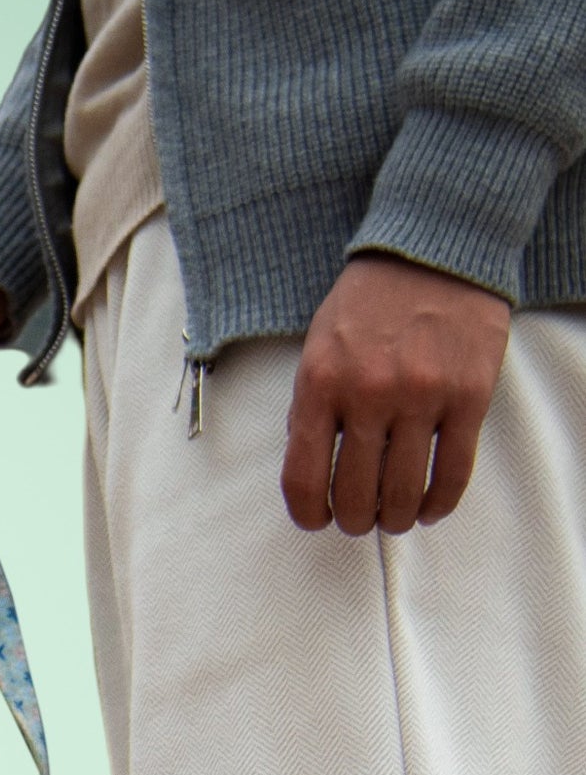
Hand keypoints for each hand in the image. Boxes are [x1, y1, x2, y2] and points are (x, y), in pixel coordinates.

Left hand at [282, 254, 510, 535]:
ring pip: (403, 491)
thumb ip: (309, 410)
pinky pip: (453, 471)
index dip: (308, 514)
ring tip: (393, 518)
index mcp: (321, 385)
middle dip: (353, 520)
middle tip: (358, 519)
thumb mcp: (316, 351)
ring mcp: (422, 395)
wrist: (432, 254)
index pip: (304, 478)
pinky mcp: (469, 395)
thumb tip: (308, 473)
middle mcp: (369, 394)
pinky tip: (429, 508)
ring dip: (395, 519)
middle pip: (355, 494)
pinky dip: (439, 502)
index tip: (316, 520)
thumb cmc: (367, 307)